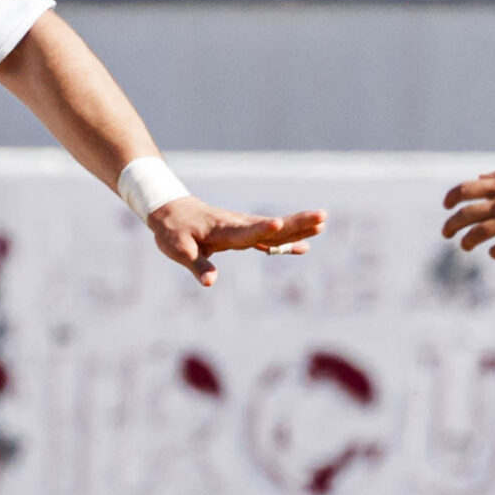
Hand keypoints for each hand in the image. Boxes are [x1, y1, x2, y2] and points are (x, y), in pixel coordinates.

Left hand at [145, 198, 326, 286]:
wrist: (172, 212)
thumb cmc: (174, 231)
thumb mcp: (178, 250)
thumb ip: (197, 265)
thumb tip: (211, 283)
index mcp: (222, 230)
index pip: (245, 231)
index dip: (262, 229)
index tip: (278, 224)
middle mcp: (238, 226)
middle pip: (270, 227)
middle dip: (296, 223)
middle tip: (322, 216)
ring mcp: (243, 228)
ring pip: (274, 229)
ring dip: (298, 227)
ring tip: (323, 223)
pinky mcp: (244, 232)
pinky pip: (268, 238)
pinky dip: (285, 242)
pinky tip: (305, 247)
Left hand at [441, 160, 494, 257]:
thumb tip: (481, 177)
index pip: (465, 190)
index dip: (451, 198)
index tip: (446, 206)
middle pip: (465, 215)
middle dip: (451, 225)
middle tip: (446, 233)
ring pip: (477, 234)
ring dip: (466, 242)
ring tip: (465, 245)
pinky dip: (494, 252)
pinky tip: (494, 252)